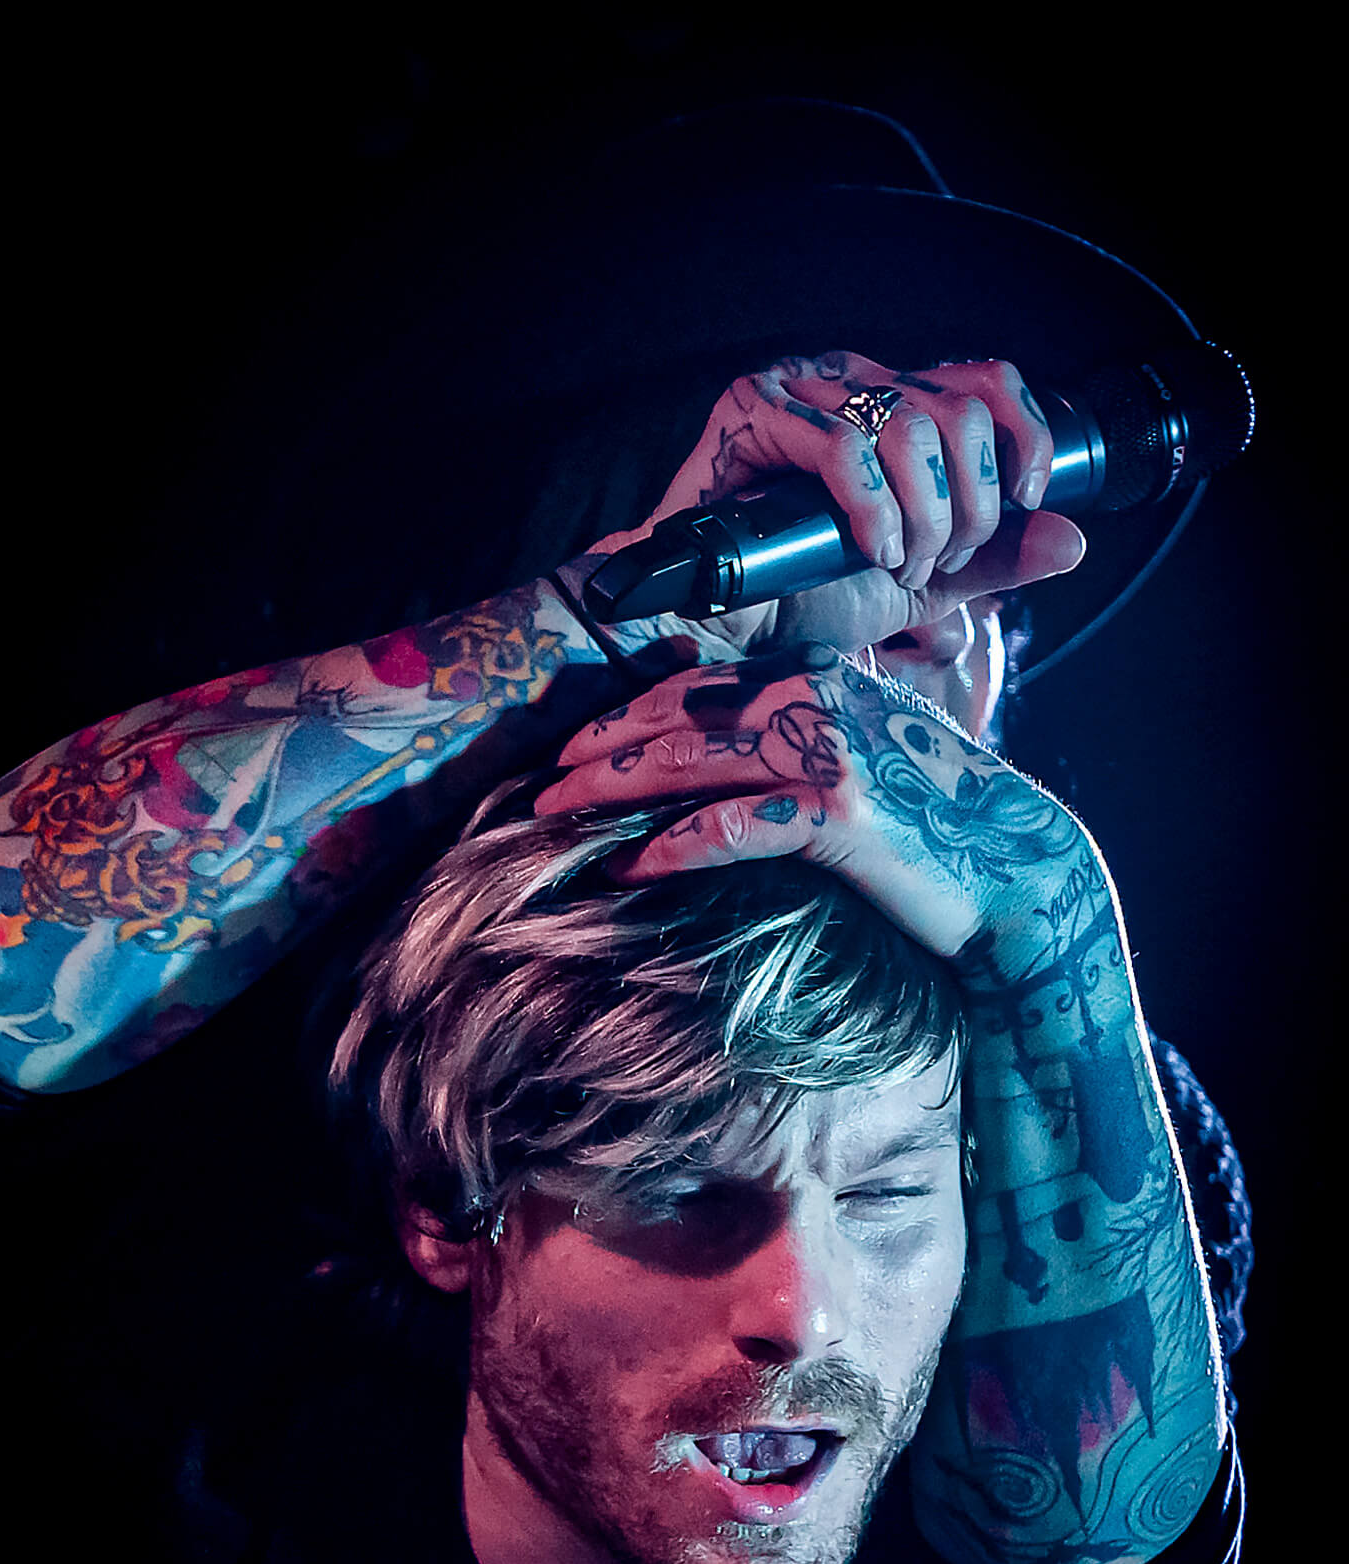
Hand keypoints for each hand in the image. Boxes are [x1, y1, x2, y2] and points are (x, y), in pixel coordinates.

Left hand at [535, 646, 1081, 966]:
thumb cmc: (939, 835)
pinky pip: (734, 825)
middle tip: (543, 782)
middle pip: (687, 716)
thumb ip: (804, 753)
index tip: (576, 743)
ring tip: (556, 816)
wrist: (1020, 880)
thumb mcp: (866, 771)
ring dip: (616, 789)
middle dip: (605, 747)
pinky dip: (674, 843)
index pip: (707, 685)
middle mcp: (825, 703)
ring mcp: (834, 755)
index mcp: (826, 683)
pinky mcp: (841, 816)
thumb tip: (731, 770)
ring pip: (695, 762)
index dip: (633, 710)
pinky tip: (628, 863)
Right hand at [564, 351, 1084, 687]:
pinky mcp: (749, 414)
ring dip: (924, 513)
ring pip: (909, 424)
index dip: (1022, 440)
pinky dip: (875, 508)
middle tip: (935, 560)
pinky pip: (843, 445)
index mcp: (889, 404)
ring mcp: (797, 392)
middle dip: (969, 503)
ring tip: (896, 563)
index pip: (985, 381)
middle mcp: (847, 382)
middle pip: (957, 409)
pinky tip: (870, 550)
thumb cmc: (799, 602)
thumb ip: (991, 561)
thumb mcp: (918, 583)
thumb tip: (1073, 540)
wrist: (714, 634)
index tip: (1024, 506)